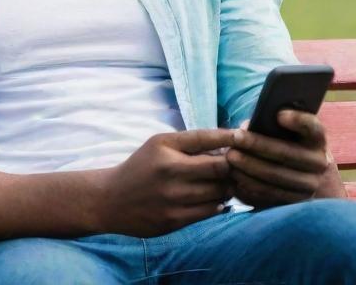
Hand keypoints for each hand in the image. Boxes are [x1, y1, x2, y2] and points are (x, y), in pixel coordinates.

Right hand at [94, 129, 236, 236]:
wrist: (112, 200)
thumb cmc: (142, 166)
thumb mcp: (160, 143)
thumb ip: (190, 142)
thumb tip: (228, 141)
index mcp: (166, 147)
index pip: (206, 138)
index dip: (229, 136)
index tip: (243, 135)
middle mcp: (170, 172)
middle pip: (218, 168)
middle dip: (232, 165)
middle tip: (238, 164)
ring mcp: (173, 199)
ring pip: (217, 191)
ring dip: (227, 186)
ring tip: (227, 181)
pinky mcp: (175, 221)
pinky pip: (209, 212)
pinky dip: (218, 204)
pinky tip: (216, 198)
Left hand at [226, 110, 346, 208]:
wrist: (302, 175)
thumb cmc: (286, 143)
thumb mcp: (287, 131)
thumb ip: (271, 125)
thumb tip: (247, 127)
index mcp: (317, 139)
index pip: (313, 127)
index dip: (298, 120)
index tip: (279, 115)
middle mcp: (318, 163)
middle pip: (286, 153)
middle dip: (258, 145)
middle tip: (236, 138)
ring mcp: (310, 185)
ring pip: (276, 176)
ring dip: (250, 167)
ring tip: (230, 157)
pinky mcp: (296, 203)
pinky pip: (271, 194)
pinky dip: (251, 185)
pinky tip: (236, 177)